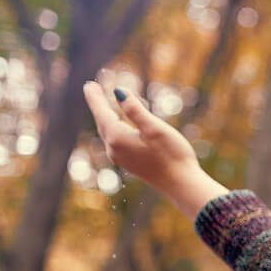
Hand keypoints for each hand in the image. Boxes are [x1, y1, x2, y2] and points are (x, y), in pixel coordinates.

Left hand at [83, 81, 226, 216]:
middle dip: (99, 106)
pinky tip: (122, 125)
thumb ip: (135, 110)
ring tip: (107, 104)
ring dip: (108, 116)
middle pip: (102, 122)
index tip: (88, 84)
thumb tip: (118, 92)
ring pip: (109, 131)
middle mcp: (114, 149)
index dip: (95, 98)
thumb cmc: (171, 155)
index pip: (102, 113)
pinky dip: (116, 127)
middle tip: (92, 90)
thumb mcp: (154, 128)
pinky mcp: (130, 163)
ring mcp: (121, 158)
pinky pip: (116, 140)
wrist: (181, 185)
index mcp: (118, 138)